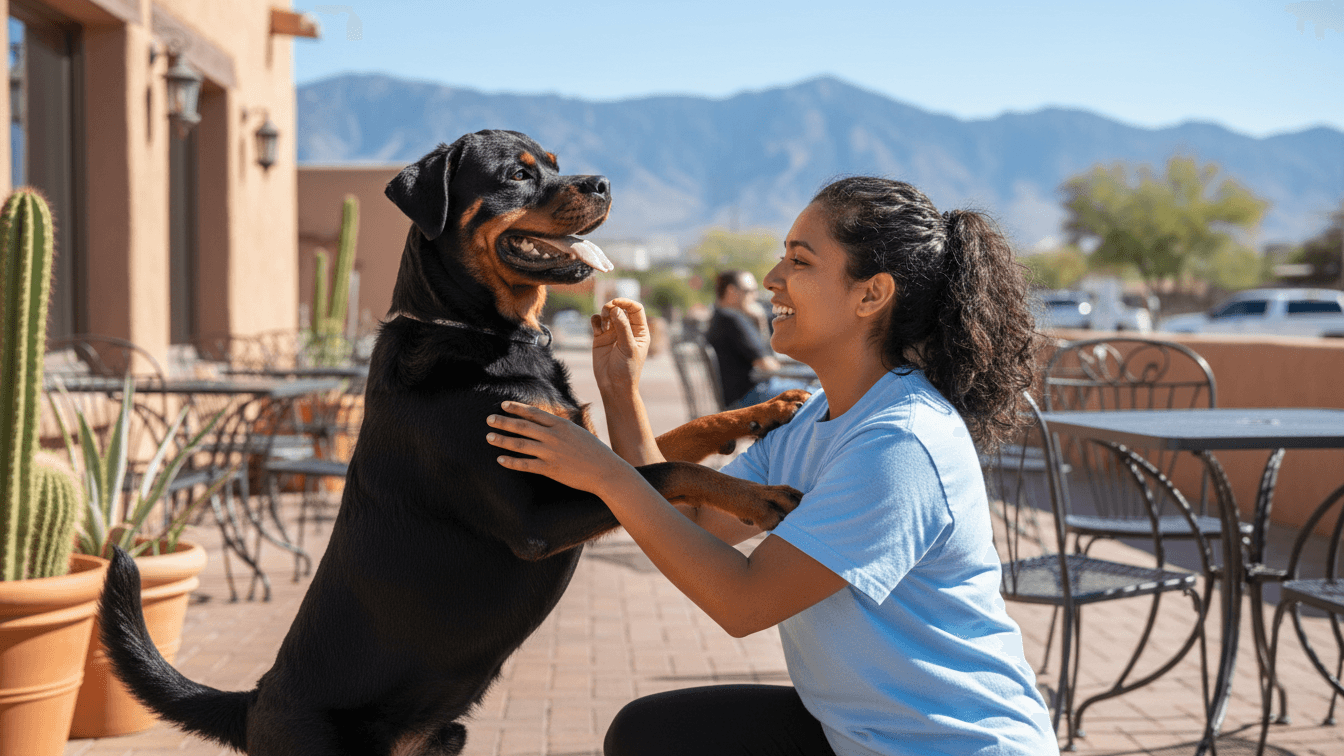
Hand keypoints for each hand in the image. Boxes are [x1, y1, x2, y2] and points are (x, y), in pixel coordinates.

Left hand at [487, 401, 632, 494]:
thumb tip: (547, 423)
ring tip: (489, 437)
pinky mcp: (550, 469)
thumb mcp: (578, 432)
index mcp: (560, 425)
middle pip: (523, 426)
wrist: (605, 470)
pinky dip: (511, 462)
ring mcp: (550, 452)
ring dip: (503, 440)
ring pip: (520, 444)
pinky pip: (526, 464)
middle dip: (504, 422)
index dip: (516, 408)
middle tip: (489, 420)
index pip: (533, 413)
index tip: (503, 405)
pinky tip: (500, 459)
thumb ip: (561, 428)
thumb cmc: (594, 451)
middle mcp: (553, 436)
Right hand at [591, 298, 649, 395]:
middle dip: (613, 306)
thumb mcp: (628, 348)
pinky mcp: (600, 338)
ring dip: (604, 313)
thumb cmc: (626, 369)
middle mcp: (627, 330)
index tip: (617, 303)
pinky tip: (597, 328)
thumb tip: (616, 309)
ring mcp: (613, 333)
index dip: (627, 302)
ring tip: (604, 324)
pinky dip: (596, 320)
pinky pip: (597, 322)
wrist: (613, 386)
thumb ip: (623, 328)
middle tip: (608, 312)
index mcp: (639, 331)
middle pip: (621, 308)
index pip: (636, 309)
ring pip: (608, 313)